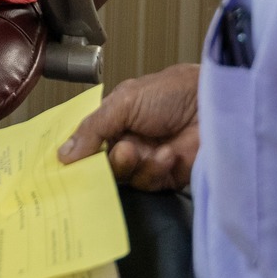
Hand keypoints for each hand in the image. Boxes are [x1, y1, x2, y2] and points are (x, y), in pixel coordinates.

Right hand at [57, 62, 200, 190]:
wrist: (213, 104)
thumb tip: (62, 155)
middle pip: (103, 164)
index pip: (89, 141)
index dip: (78, 152)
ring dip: (132, 164)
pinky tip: (168, 154)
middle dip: (109, 161)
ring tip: (144, 150)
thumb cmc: (170, 93)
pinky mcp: (166, 177)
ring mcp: (147, 160)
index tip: (67, 164)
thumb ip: (93, 128)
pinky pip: (148, 184)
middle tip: (122, 150)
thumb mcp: (124, 102)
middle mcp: (128, 141)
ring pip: (124, 177)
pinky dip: (155, 170)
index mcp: (115, 119)